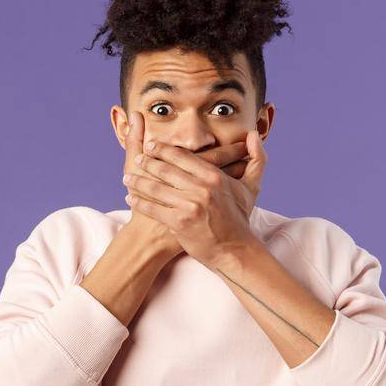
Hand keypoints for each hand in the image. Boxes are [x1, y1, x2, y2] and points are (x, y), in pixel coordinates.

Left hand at [123, 121, 268, 268]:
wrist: (234, 250)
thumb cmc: (240, 218)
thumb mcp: (251, 187)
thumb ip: (256, 159)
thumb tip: (253, 135)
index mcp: (215, 177)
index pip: (182, 156)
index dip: (162, 150)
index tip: (151, 146)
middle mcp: (202, 189)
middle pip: (165, 170)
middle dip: (147, 163)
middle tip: (136, 160)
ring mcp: (190, 205)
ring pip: (156, 188)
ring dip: (138, 182)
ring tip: (128, 177)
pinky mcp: (179, 222)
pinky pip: (153, 208)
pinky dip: (139, 202)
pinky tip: (130, 198)